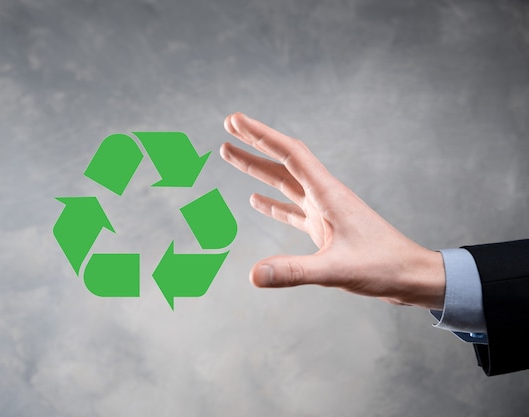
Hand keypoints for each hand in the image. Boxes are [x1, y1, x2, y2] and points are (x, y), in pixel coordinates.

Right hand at [220, 112, 444, 309]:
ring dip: (258, 169)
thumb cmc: (383, 267)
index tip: (235, 121)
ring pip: (284, 183)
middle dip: (255, 144)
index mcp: (328, 194)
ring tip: (231, 155)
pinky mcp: (326, 228)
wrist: (412, 276)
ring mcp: (324, 211)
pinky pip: (292, 209)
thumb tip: (253, 275)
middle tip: (228, 128)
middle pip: (283, 162)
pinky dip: (272, 202)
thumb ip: (294, 271)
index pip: (289, 155)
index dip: (260, 135)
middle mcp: (324, 196)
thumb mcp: (336, 270)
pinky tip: (256, 200)